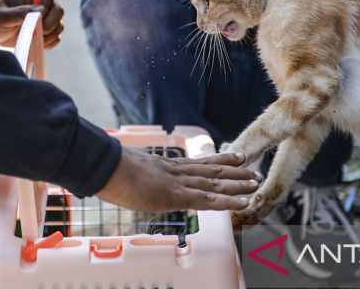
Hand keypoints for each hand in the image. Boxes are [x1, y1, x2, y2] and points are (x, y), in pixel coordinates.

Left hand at [0, 0, 64, 48]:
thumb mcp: (0, 16)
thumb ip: (18, 12)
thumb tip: (42, 10)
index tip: (41, 8)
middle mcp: (43, 3)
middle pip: (59, 9)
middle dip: (51, 22)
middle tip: (37, 30)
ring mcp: (46, 19)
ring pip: (59, 26)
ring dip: (48, 35)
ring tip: (31, 39)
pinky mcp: (46, 33)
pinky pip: (55, 39)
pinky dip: (47, 44)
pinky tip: (34, 44)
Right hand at [96, 147, 262, 211]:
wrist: (104, 166)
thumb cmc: (107, 169)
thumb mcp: (125, 171)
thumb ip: (135, 176)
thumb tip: (127, 181)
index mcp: (165, 166)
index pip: (197, 163)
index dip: (217, 160)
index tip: (234, 157)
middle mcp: (176, 171)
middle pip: (211, 169)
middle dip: (233, 170)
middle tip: (253, 168)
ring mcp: (177, 182)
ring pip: (215, 182)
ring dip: (237, 183)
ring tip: (255, 182)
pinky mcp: (176, 195)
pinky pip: (207, 200)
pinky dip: (228, 202)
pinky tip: (243, 202)